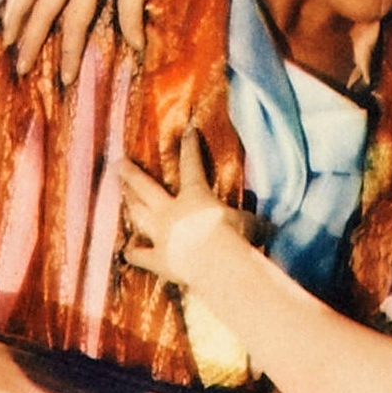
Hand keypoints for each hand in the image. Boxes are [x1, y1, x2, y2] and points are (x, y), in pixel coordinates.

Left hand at [119, 129, 262, 286]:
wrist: (214, 262)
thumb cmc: (235, 238)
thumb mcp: (250, 224)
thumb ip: (253, 222)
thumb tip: (272, 226)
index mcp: (195, 195)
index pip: (192, 165)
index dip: (190, 147)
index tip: (188, 130)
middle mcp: (171, 210)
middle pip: (145, 187)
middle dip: (132, 173)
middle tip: (119, 162)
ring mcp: (160, 234)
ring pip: (137, 214)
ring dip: (129, 203)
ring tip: (122, 195)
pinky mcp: (156, 259)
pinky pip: (138, 254)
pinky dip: (132, 252)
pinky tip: (126, 250)